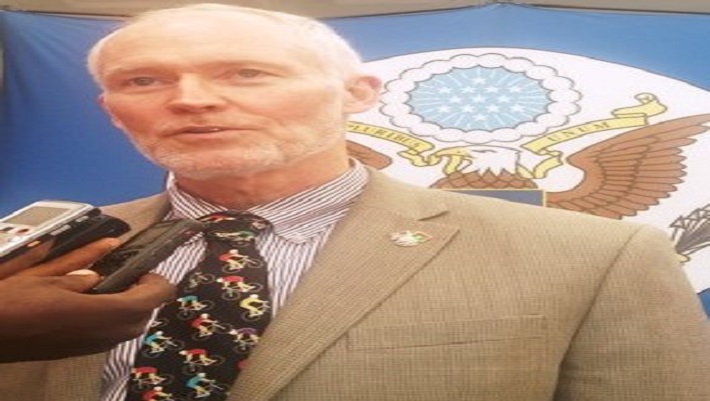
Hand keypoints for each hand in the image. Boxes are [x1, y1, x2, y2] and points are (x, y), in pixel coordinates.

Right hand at [0, 238, 175, 361]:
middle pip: (144, 315)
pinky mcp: (80, 352)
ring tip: (109, 286)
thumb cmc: (13, 302)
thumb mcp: (47, 276)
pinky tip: (92, 303)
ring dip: (129, 307)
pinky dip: (112, 318)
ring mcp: (93, 346)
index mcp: (103, 312)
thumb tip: (106, 256)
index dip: (157, 281)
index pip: (154, 297)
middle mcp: (106, 334)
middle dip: (143, 294)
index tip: (143, 267)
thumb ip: (81, 267)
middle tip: (126, 274)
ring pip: (129, 327)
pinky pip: (111, 335)